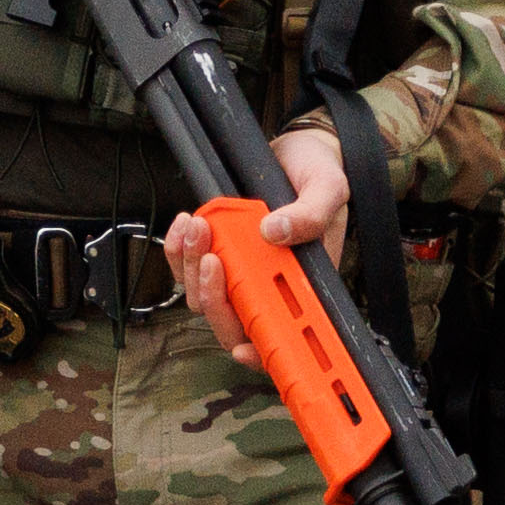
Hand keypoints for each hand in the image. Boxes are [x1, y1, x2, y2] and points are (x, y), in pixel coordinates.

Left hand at [162, 121, 350, 333]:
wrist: (297, 151)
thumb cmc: (318, 174)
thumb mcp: (326, 188)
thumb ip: (310, 214)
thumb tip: (275, 232)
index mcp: (303, 284)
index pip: (280, 334)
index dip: (261, 353)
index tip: (243, 350)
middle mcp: (268, 285)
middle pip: (232, 323)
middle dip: (214, 299)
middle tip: (211, 259)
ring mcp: (239, 272)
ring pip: (203, 297)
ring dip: (190, 267)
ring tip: (198, 226)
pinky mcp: (216, 251)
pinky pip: (185, 267)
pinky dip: (177, 250)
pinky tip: (186, 224)